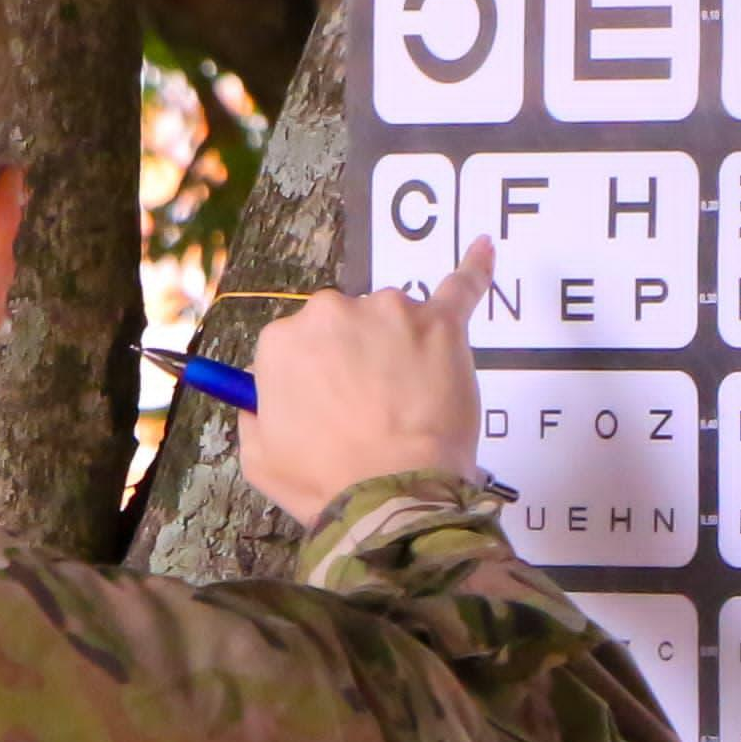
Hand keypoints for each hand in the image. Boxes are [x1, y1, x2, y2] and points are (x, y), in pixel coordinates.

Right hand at [235, 240, 493, 522]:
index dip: (316, 381)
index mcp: (281, 342)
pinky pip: (461, 286)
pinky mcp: (441, 323)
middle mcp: (330, 312)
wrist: (391, 492)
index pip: (298, 346)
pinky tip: (484, 249)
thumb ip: (256, 416)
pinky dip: (474, 269)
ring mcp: (389, 312)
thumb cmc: (325, 482)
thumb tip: (261, 399)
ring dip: (399, 348)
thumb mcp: (259, 459)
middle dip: (355, 360)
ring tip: (408, 403)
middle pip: (344, 324)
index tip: (327, 409)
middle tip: (368, 410)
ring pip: (393, 319)